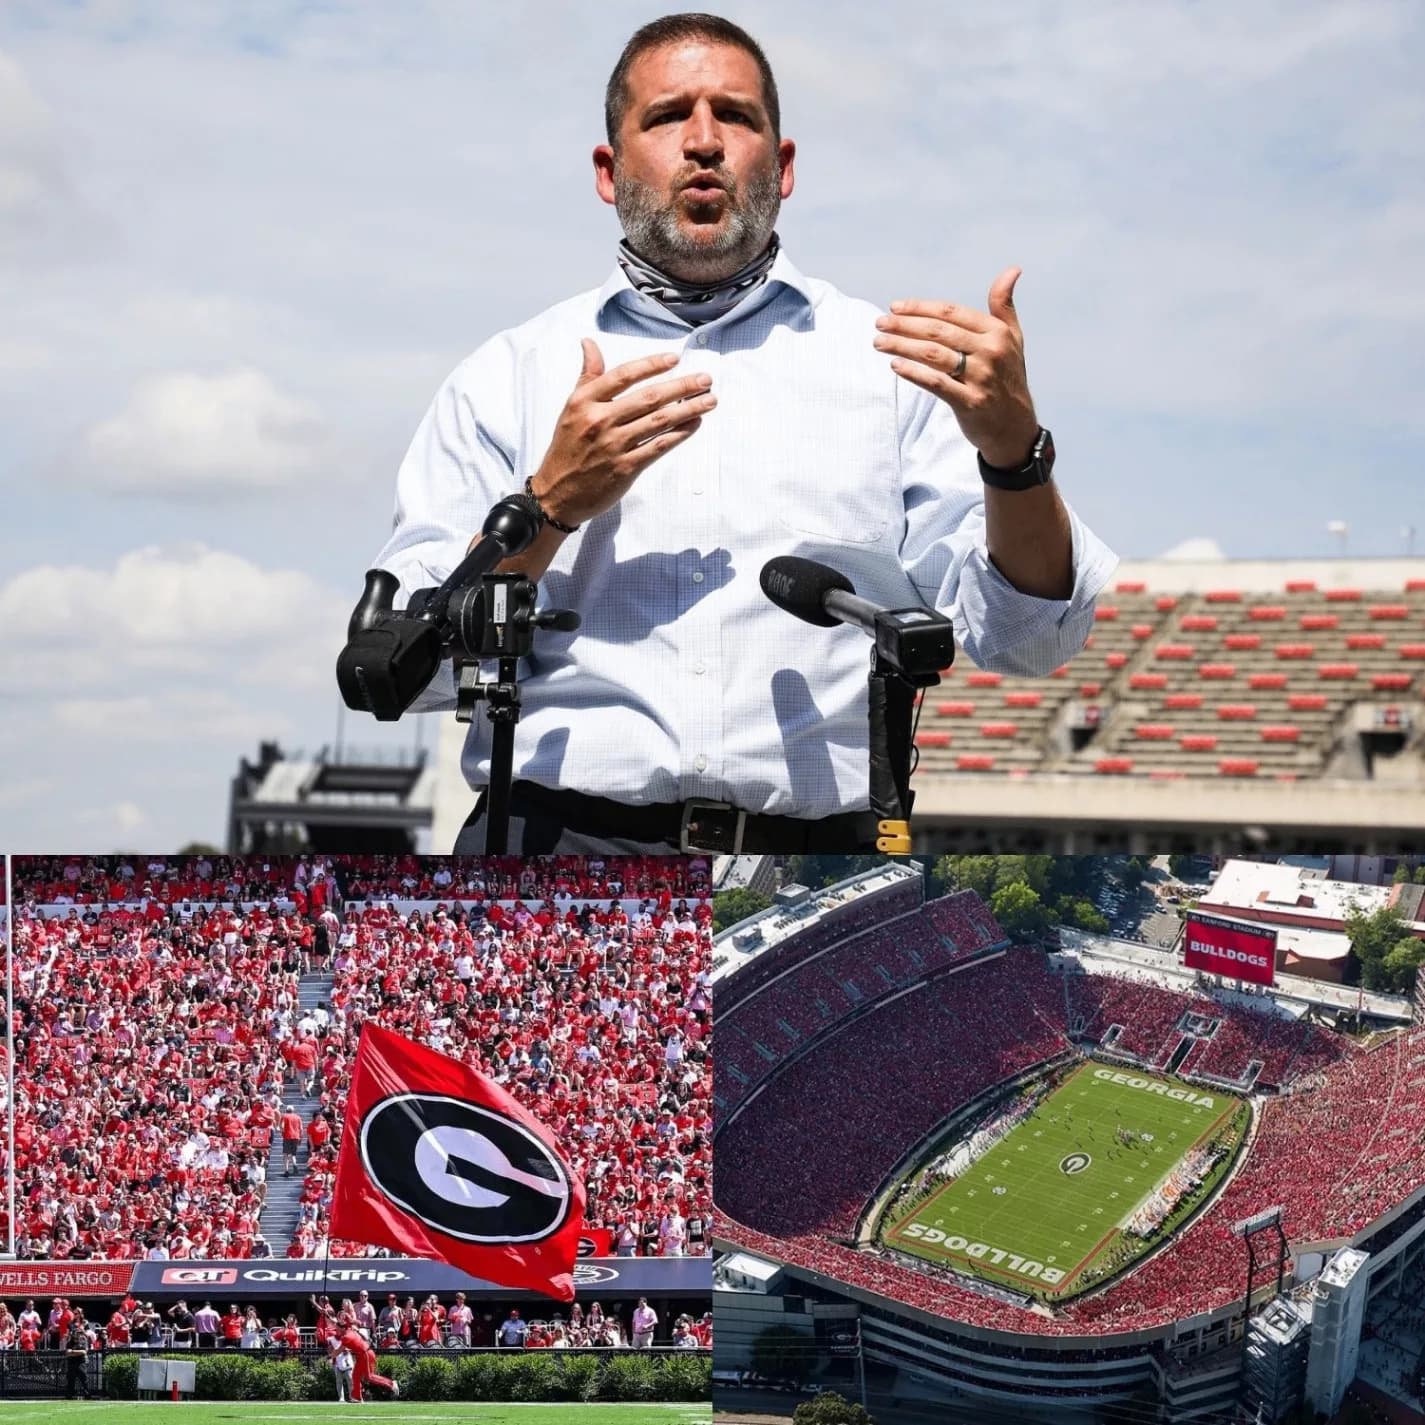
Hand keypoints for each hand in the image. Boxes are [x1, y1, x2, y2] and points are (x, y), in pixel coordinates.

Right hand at [530, 340, 715, 528]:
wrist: (556, 493)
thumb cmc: (566, 448)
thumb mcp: (571, 408)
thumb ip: (588, 376)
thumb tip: (589, 343)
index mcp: (585, 401)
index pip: (623, 376)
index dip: (651, 365)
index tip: (674, 358)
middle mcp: (600, 420)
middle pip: (649, 397)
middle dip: (682, 386)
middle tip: (706, 379)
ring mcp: (614, 445)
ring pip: (659, 421)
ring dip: (688, 409)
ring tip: (710, 400)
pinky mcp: (625, 468)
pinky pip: (658, 446)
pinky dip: (679, 434)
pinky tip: (695, 424)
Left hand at [873, 267, 1038, 467]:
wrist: (1014, 426)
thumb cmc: (1008, 377)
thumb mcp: (1012, 339)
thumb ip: (1004, 306)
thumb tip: (1013, 269)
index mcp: (996, 332)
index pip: (951, 313)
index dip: (920, 308)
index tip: (894, 307)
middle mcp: (991, 352)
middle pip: (938, 332)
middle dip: (904, 325)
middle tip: (879, 323)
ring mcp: (981, 378)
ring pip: (933, 355)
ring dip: (902, 346)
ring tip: (879, 343)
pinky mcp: (970, 402)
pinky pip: (936, 384)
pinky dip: (914, 373)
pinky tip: (895, 366)